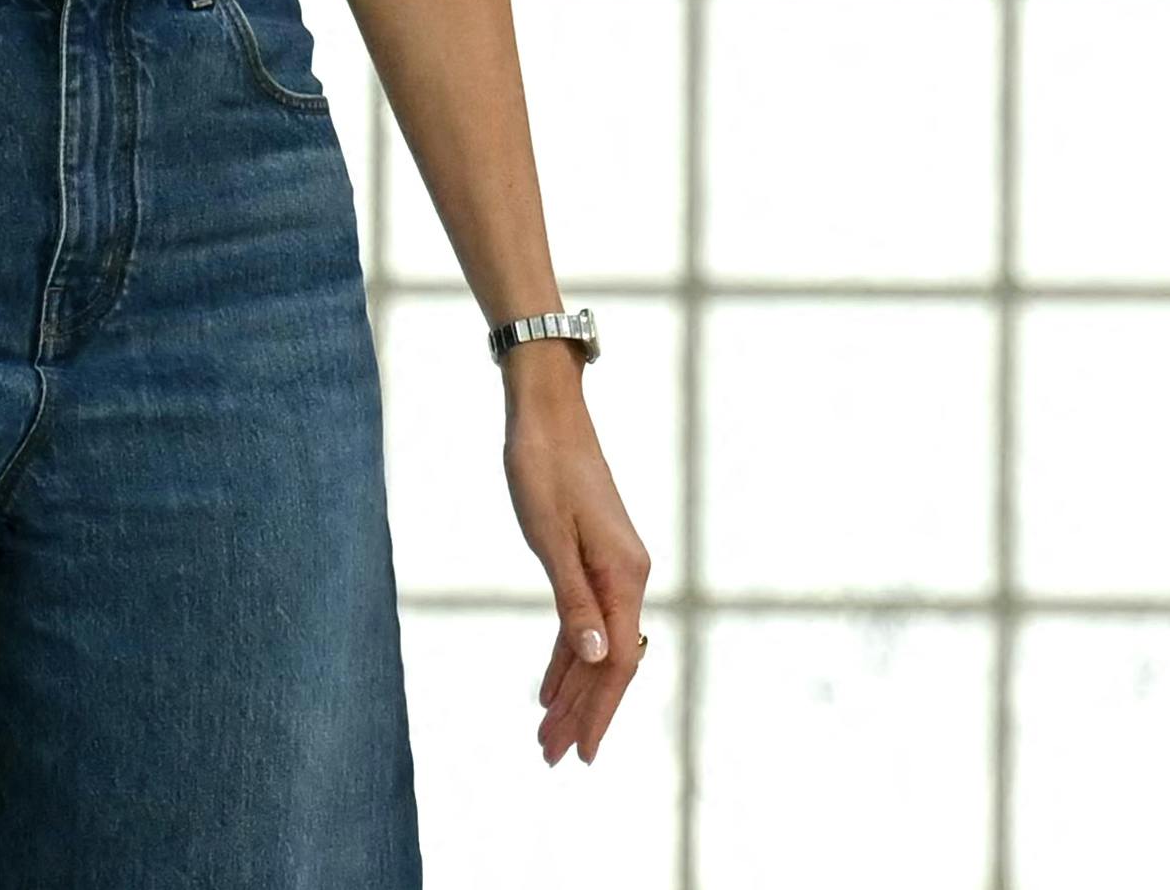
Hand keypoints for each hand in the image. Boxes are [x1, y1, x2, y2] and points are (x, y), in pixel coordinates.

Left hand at [505, 391, 650, 765]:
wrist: (545, 412)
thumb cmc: (542, 465)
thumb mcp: (549, 534)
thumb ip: (573, 597)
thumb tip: (597, 656)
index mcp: (623, 576)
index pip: (616, 663)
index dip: (599, 711)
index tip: (583, 753)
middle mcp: (626, 578)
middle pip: (608, 663)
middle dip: (581, 712)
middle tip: (551, 757)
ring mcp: (612, 570)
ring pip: (594, 646)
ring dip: (570, 690)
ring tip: (545, 734)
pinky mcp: (592, 560)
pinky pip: (582, 621)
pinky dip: (565, 656)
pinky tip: (548, 686)